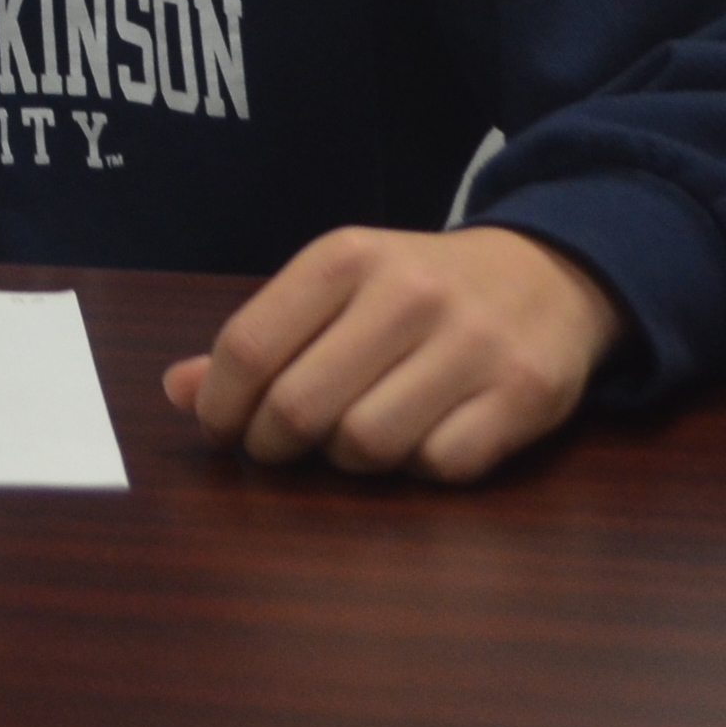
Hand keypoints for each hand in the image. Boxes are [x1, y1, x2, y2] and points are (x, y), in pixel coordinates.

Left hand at [163, 225, 622, 484]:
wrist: (548, 274)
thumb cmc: (418, 290)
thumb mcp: (336, 289)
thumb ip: (260, 339)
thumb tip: (177, 391)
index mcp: (346, 257)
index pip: (249, 344)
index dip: (220, 404)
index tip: (219, 428)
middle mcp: (407, 293)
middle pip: (300, 406)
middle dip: (273, 444)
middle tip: (277, 447)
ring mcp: (470, 345)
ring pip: (367, 445)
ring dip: (346, 461)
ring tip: (351, 437)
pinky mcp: (522, 394)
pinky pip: (439, 466)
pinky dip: (419, 469)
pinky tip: (420, 439)